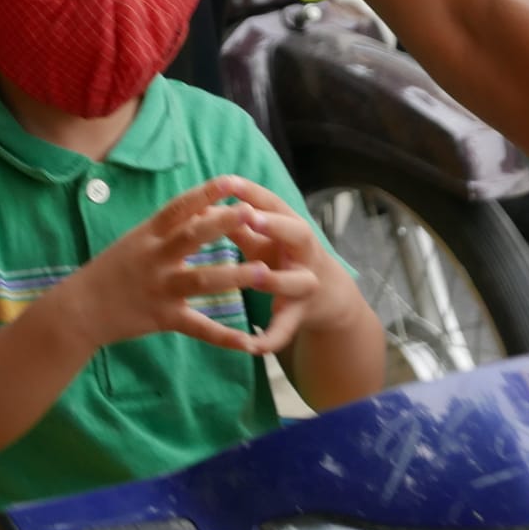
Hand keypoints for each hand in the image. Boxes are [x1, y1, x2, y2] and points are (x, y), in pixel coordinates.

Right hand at [58, 179, 267, 353]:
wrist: (80, 309)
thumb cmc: (112, 270)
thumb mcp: (135, 241)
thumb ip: (167, 227)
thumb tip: (203, 206)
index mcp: (148, 234)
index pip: (178, 207)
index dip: (205, 193)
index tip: (231, 180)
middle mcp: (154, 258)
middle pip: (191, 236)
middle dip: (222, 224)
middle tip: (251, 212)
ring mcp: (159, 288)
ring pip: (200, 280)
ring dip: (233, 276)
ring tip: (262, 272)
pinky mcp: (162, 318)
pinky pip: (198, 327)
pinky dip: (224, 336)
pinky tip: (249, 342)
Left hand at [215, 176, 369, 353]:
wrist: (328, 295)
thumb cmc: (284, 255)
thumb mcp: (263, 237)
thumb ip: (236, 223)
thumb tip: (200, 204)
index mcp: (291, 227)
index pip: (275, 203)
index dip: (254, 193)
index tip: (230, 182)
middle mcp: (304, 253)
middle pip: (298, 234)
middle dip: (276, 226)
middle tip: (250, 218)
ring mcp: (306, 285)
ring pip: (296, 282)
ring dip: (276, 280)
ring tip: (257, 277)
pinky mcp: (299, 315)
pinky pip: (286, 329)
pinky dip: (270, 338)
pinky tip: (251, 346)